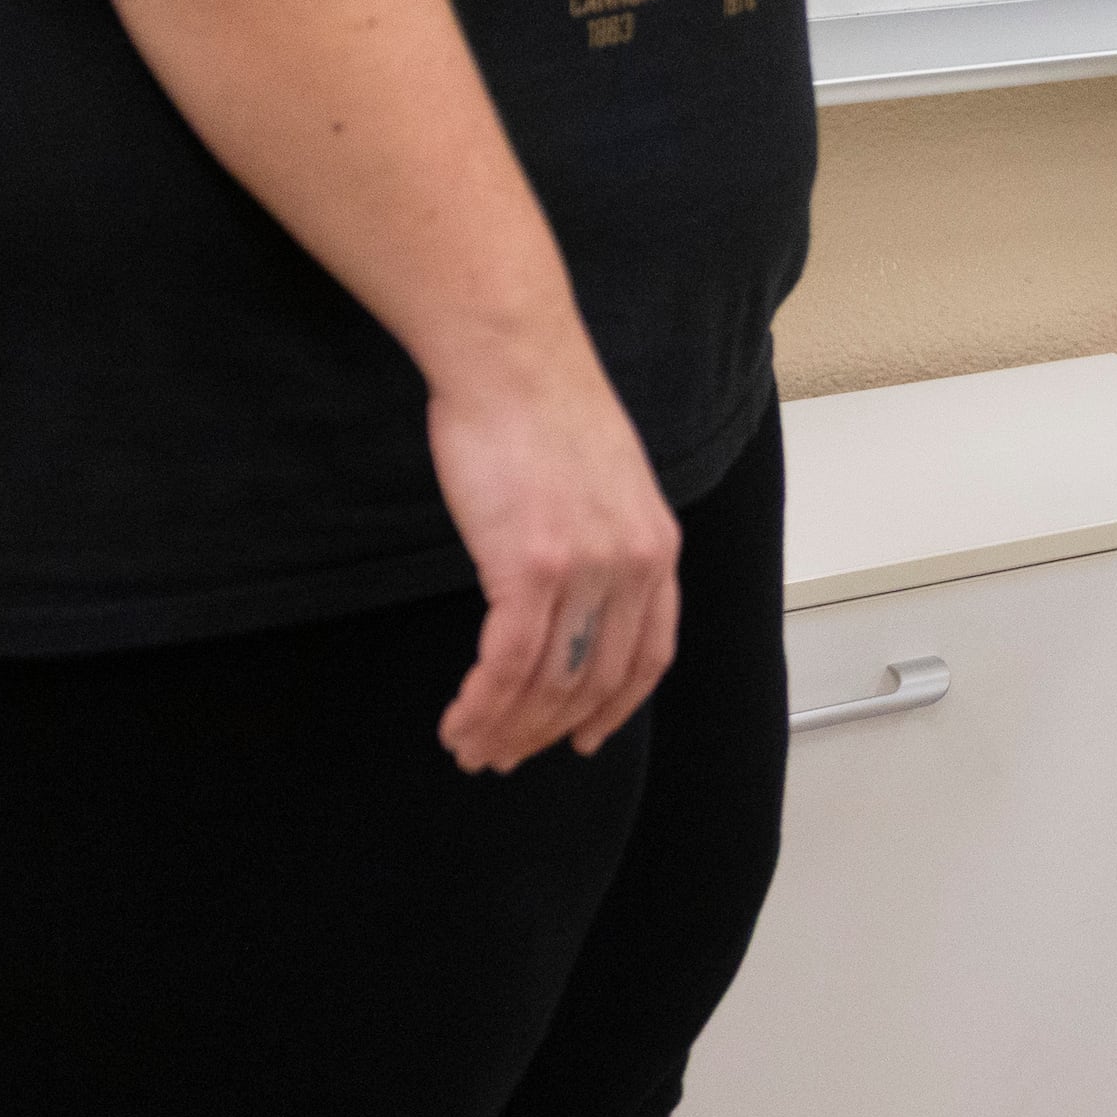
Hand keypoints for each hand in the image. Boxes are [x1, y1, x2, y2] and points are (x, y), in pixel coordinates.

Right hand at [427, 358, 684, 770]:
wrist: (515, 360)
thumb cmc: (545, 412)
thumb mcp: (607, 484)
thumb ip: (604, 542)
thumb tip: (575, 597)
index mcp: (659, 547)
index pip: (650, 656)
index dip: (615, 708)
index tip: (584, 741)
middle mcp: (635, 566)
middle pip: (595, 682)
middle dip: (545, 732)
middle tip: (501, 757)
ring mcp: (587, 568)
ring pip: (549, 682)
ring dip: (504, 727)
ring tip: (469, 748)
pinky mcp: (531, 566)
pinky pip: (508, 663)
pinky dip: (481, 704)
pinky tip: (457, 721)